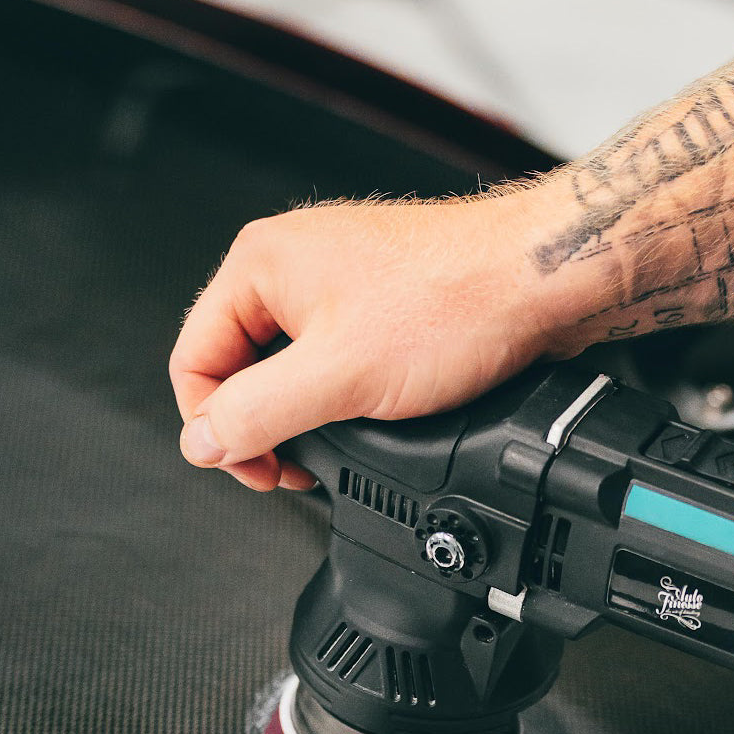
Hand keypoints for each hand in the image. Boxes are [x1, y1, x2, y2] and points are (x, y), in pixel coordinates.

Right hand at [169, 191, 569, 490]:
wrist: (539, 282)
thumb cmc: (455, 303)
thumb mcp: (338, 376)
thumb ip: (259, 412)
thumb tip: (203, 441)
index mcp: (260, 264)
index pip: (194, 359)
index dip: (215, 427)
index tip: (256, 468)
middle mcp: (293, 264)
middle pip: (240, 365)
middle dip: (264, 425)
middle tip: (297, 468)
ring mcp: (339, 282)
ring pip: (291, 366)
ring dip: (306, 415)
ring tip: (339, 444)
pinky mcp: (381, 303)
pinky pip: (337, 358)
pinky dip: (343, 396)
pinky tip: (372, 416)